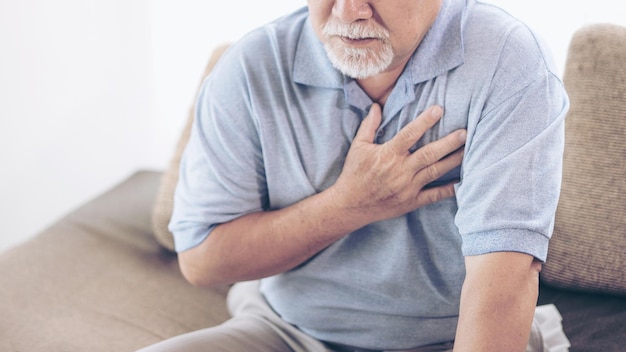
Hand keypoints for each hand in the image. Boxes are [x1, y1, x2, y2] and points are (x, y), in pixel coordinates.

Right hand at [331, 103, 465, 223]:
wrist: (350, 205)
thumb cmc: (353, 174)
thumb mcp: (358, 147)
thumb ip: (369, 126)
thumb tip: (376, 106)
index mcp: (388, 154)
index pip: (410, 134)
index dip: (425, 121)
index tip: (439, 109)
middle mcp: (400, 170)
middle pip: (429, 153)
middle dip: (449, 142)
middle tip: (465, 132)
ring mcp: (408, 187)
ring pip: (435, 171)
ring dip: (453, 160)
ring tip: (468, 150)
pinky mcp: (411, 201)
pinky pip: (434, 195)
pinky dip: (449, 190)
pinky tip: (461, 181)